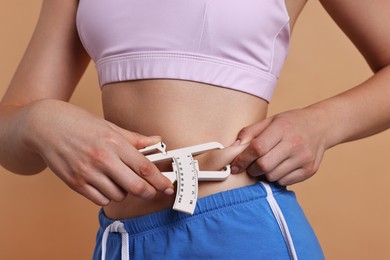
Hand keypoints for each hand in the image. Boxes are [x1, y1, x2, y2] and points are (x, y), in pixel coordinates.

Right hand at [22, 100, 173, 204]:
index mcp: (114, 142)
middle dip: (148, 192)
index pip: (144, 167)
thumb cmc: (79, 123)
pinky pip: (100, 200)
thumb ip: (135, 138)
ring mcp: (87, 172)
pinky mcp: (75, 183)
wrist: (44, 126)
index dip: (160, 181)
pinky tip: (104, 184)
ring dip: (124, 191)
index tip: (168, 187)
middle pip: (135, 186)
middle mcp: (102, 159)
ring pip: (118, 195)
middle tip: (150, 191)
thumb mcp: (109, 126)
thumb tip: (157, 140)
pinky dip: (107, 196)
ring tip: (119, 179)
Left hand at [230, 108, 327, 185]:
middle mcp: (295, 143)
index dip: (243, 159)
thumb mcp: (270, 120)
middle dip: (252, 169)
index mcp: (282, 128)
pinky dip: (277, 177)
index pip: (257, 148)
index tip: (235, 166)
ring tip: (267, 165)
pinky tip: (280, 167)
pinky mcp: (310, 169)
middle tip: (251, 166)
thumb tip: (233, 148)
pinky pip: (285, 181)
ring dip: (264, 174)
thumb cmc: (290, 123)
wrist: (321, 126)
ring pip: (273, 176)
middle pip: (264, 166)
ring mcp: (304, 158)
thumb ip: (249, 132)